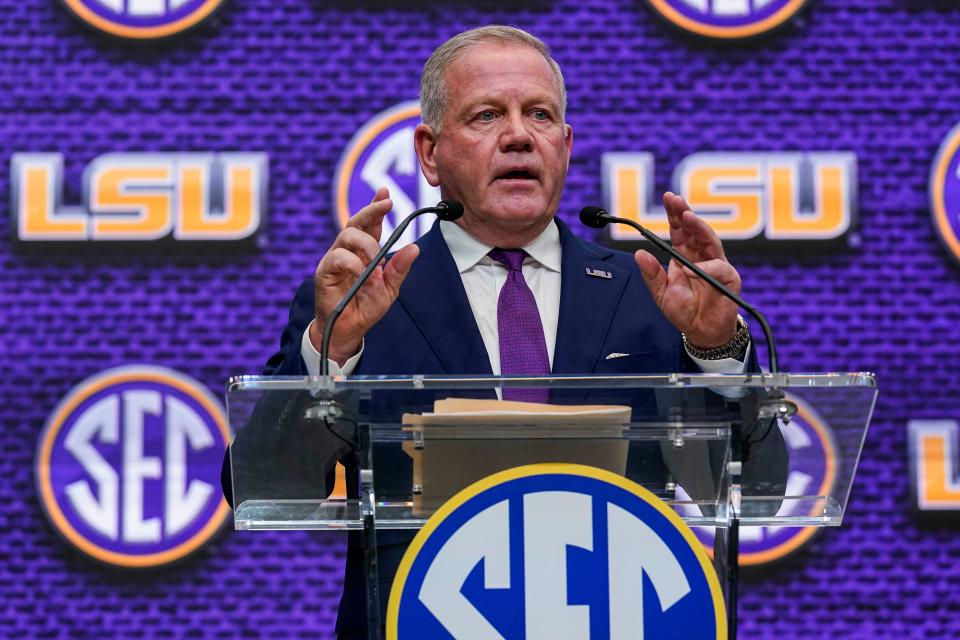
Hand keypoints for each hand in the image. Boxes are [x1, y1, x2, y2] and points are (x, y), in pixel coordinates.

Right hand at [309, 187, 419, 364]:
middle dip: (371, 210)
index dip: (376, 207)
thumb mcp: (390, 288)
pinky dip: (351, 261)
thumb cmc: (366, 307)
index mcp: (365, 251)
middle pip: (356, 222)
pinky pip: (336, 257)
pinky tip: (360, 271)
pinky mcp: (325, 272)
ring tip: (375, 258)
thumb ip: (399, 269)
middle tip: (387, 204)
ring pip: (346, 235)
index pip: (370, 224)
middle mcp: (349, 251)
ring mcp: (335, 260)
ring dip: (365, 242)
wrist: (349, 329)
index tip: (385, 193)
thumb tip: (414, 248)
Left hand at [634, 192, 740, 348]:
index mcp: (684, 256)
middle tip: (676, 200)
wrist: (701, 332)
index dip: (675, 214)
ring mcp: (716, 265)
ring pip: (710, 240)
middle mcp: (701, 256)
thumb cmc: (684, 311)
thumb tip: (639, 254)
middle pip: (695, 229)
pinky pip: (718, 269)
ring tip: (687, 217)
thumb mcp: (661, 293)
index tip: (669, 198)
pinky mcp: (728, 279)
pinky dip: (706, 268)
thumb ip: (652, 274)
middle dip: (685, 213)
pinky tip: (692, 270)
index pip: (679, 230)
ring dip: (699, 228)